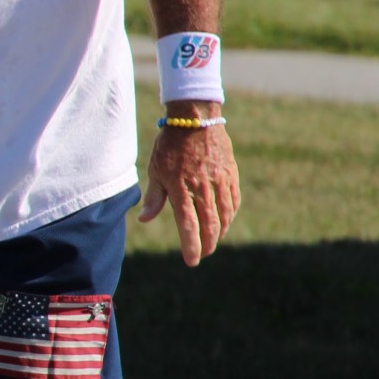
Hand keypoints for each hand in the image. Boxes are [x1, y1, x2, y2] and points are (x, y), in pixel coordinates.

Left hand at [139, 117, 237, 265]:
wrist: (195, 118)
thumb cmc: (169, 144)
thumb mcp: (156, 169)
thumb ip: (154, 197)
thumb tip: (144, 220)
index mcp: (181, 188)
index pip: (188, 226)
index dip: (191, 247)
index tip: (191, 261)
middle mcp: (203, 187)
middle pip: (210, 226)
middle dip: (207, 245)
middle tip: (203, 254)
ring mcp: (220, 181)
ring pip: (225, 216)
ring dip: (220, 232)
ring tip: (213, 240)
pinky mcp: (231, 173)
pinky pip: (234, 200)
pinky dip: (230, 214)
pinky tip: (225, 220)